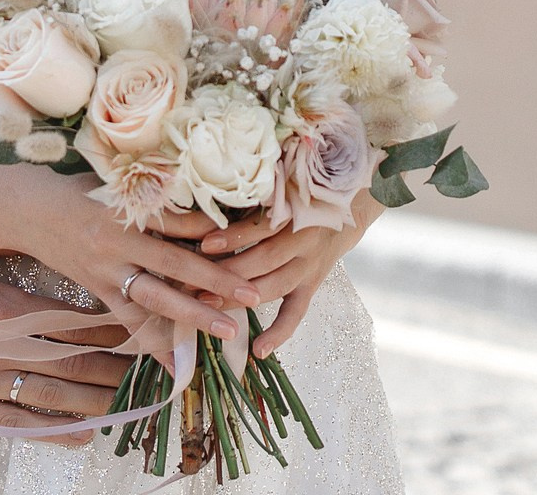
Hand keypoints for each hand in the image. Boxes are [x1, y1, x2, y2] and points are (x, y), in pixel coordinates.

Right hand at [0, 172, 262, 345]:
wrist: (23, 207)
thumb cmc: (76, 187)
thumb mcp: (115, 181)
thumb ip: (155, 194)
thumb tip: (205, 206)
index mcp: (125, 207)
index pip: (178, 220)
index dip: (214, 229)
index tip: (252, 235)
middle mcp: (117, 241)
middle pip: (175, 263)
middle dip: (215, 280)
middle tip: (251, 295)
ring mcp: (106, 270)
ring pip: (156, 298)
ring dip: (194, 316)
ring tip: (228, 330)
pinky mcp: (96, 290)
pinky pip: (130, 321)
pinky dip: (154, 342)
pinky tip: (178, 364)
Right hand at [0, 241, 127, 445]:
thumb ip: (6, 242)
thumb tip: (54, 224)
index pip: (72, 322)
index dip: (114, 328)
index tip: (144, 325)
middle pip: (75, 366)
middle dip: (119, 366)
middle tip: (155, 363)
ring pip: (55, 400)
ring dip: (99, 399)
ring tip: (133, 394)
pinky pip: (21, 427)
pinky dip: (59, 430)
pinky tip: (89, 430)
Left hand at [203, 193, 386, 357]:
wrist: (345, 209)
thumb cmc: (299, 193)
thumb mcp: (281, 185)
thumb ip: (250, 194)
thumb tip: (202, 197)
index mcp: (295, 211)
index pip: (261, 227)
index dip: (234, 236)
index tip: (203, 244)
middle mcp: (303, 240)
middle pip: (264, 260)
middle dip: (227, 274)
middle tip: (191, 284)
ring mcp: (308, 266)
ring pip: (274, 286)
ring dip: (240, 299)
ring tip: (208, 309)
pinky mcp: (311, 285)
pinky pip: (295, 313)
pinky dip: (279, 333)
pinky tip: (258, 350)